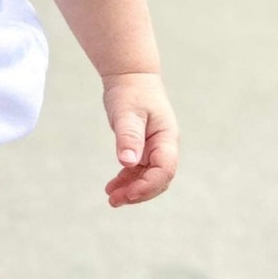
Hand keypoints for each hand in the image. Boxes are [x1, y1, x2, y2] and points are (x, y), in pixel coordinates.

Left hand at [102, 73, 178, 206]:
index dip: (148, 185)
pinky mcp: (144, 149)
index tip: (128, 194)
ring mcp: (155, 149)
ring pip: (148, 178)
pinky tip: (112, 186)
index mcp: (166, 138)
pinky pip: (139, 171)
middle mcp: (164, 146)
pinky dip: (127, 180)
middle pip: (159, 179)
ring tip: (111, 198)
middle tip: (114, 201)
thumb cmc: (130, 92)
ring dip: (131, 190)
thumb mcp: (126, 113)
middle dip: (139, 193)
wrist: (130, 78)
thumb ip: (128, 137)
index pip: (165, 169)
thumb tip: (128, 163)